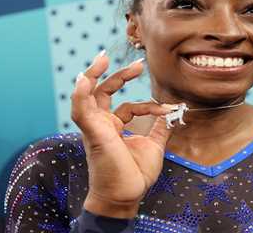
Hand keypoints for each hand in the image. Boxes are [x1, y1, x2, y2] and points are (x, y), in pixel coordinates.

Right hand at [71, 50, 175, 217]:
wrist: (126, 195)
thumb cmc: (135, 174)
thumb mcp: (153, 145)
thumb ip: (160, 127)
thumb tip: (172, 111)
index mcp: (115, 127)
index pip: (131, 105)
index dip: (151, 104)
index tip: (168, 108)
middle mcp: (103, 124)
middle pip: (105, 92)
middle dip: (120, 76)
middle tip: (139, 64)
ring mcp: (95, 127)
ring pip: (87, 95)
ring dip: (93, 75)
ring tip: (102, 57)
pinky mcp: (92, 132)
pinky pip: (80, 109)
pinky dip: (80, 92)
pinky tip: (84, 78)